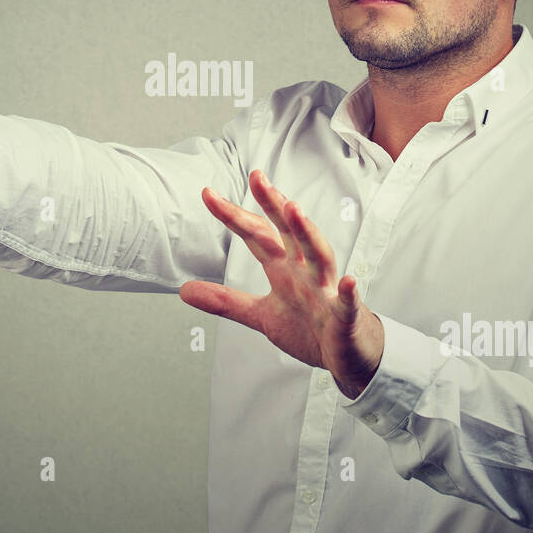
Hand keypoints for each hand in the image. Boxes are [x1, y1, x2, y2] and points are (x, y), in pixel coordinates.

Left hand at [179, 169, 384, 398]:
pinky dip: (348, 293)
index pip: (257, 235)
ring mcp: (326, 291)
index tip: (208, 193)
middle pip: (288, 233)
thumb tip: (184, 290)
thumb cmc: (309, 327)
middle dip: (274, 205)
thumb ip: (226, 301)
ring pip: (319, 256)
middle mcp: (305, 271)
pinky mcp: (346, 317)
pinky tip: (347, 281)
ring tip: (294, 210)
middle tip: (257, 177)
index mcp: (284, 268)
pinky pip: (348, 303)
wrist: (346, 355)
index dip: (234, 215)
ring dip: (307, 233)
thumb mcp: (260, 315)